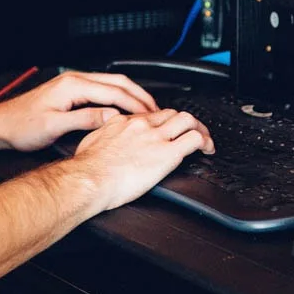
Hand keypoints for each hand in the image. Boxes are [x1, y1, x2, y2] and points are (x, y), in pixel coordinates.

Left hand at [0, 71, 158, 151]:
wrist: (0, 124)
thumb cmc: (21, 126)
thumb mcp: (54, 126)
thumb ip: (85, 119)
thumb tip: (111, 117)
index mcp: (73, 86)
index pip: (114, 92)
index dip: (135, 105)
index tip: (150, 116)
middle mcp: (74, 80)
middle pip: (117, 83)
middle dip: (140, 96)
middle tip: (157, 111)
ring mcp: (73, 84)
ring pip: (111, 84)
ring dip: (131, 95)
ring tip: (147, 109)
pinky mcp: (70, 91)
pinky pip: (102, 89)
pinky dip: (118, 97)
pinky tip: (125, 108)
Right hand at [73, 109, 214, 212]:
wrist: (89, 179)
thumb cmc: (86, 170)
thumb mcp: (90, 143)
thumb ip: (102, 137)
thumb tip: (103, 141)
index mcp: (123, 122)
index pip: (150, 115)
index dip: (162, 122)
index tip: (165, 131)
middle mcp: (142, 125)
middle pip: (171, 113)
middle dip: (183, 123)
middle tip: (189, 133)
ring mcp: (156, 137)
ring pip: (187, 120)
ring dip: (199, 128)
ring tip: (204, 139)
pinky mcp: (167, 153)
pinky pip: (195, 139)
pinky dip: (206, 142)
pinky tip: (207, 150)